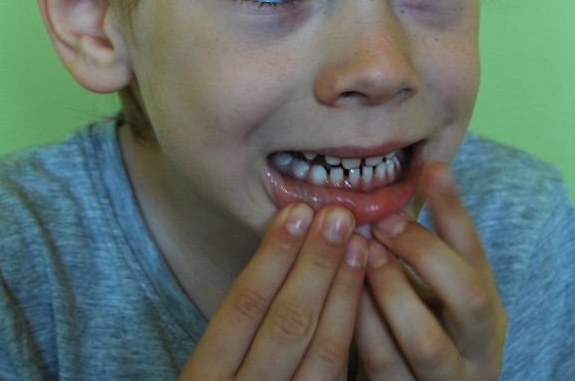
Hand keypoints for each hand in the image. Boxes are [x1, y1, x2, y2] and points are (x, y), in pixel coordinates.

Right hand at [181, 204, 368, 379]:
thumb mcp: (215, 372)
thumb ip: (242, 330)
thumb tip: (283, 249)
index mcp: (205, 379)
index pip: (242, 307)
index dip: (272, 257)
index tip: (297, 211)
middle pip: (287, 323)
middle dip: (317, 265)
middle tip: (340, 215)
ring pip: (323, 353)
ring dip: (345, 294)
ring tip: (361, 245)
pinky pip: (339, 377)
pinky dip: (355, 334)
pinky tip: (369, 297)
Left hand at [353, 164, 506, 379]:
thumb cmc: (417, 335)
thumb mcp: (432, 296)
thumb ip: (421, 250)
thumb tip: (403, 177)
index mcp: (487, 311)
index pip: (479, 253)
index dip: (457, 211)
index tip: (432, 170)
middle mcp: (480, 348)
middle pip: (470, 296)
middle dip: (424, 252)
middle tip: (383, 222)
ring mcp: (451, 380)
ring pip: (424, 339)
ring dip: (389, 291)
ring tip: (360, 254)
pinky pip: (384, 367)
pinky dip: (362, 328)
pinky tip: (339, 299)